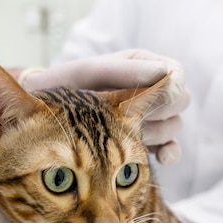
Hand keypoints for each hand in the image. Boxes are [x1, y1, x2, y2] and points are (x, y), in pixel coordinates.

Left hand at [21, 49, 189, 163]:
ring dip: (156, 132)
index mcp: (139, 65)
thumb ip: (124, 72)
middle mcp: (148, 90)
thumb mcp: (88, 74)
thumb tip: (162, 75)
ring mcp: (148, 118)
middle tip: (135, 118)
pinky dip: (169, 153)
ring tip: (126, 135)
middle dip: (161, 111)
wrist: (41, 118)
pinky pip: (171, 149)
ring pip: (175, 126)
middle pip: (181, 101)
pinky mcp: (145, 142)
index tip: (160, 96)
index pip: (176, 72)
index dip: (173, 86)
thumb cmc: (60, 89)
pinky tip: (161, 157)